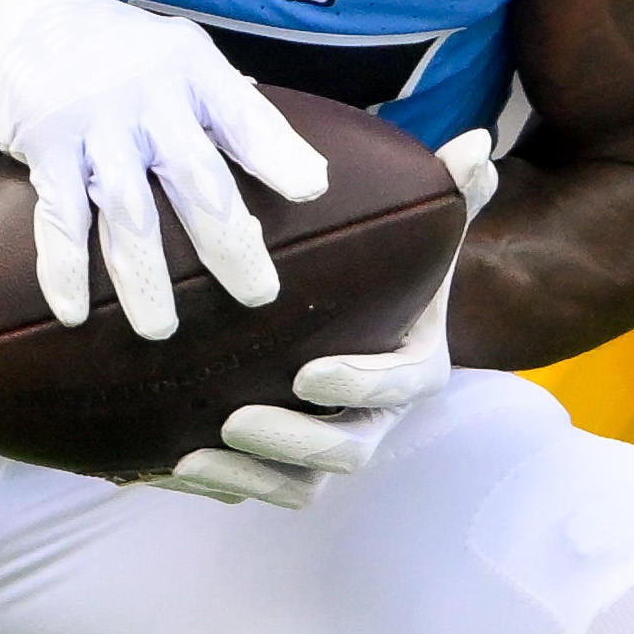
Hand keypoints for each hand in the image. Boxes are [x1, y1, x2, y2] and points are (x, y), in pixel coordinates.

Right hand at [0, 0, 331, 343]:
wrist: (11, 27)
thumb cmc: (114, 53)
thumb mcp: (175, 54)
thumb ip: (226, 104)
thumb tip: (297, 165)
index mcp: (190, 69)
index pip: (243, 114)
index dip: (278, 151)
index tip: (311, 190)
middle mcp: (147, 94)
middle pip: (195, 177)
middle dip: (229, 242)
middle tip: (258, 295)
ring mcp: (93, 121)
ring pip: (128, 211)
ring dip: (145, 277)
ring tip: (161, 329)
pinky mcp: (44, 144)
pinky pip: (58, 216)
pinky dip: (64, 267)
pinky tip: (73, 313)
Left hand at [157, 130, 493, 507]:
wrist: (355, 309)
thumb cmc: (387, 265)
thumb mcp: (422, 225)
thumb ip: (453, 192)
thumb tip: (476, 144)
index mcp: (416, 366)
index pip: (398, 387)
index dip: (358, 386)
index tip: (308, 373)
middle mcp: (377, 418)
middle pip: (347, 450)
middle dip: (292, 442)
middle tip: (235, 419)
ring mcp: (330, 447)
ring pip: (299, 485)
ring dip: (247, 479)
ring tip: (190, 457)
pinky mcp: (284, 465)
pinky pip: (255, 489)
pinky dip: (214, 486)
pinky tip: (157, 468)